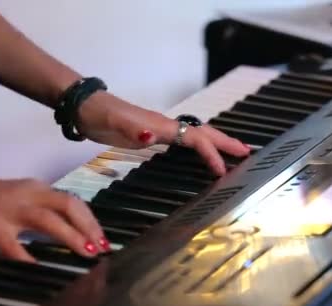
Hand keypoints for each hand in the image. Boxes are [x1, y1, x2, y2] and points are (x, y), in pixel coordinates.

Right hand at [0, 175, 106, 261]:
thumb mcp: (15, 200)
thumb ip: (39, 211)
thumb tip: (68, 231)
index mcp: (34, 188)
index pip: (71, 201)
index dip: (91, 220)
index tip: (102, 238)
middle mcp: (26, 194)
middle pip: (68, 205)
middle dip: (89, 227)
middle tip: (101, 247)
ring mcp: (8, 210)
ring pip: (49, 221)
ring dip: (71, 238)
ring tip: (86, 252)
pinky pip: (16, 247)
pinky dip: (31, 260)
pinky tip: (41, 270)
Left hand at [76, 91, 250, 175]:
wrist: (83, 107)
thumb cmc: (98, 115)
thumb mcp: (112, 123)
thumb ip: (132, 129)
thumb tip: (153, 135)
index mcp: (160, 125)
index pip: (195, 138)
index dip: (210, 153)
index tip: (221, 171)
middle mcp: (164, 125)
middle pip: (202, 132)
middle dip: (225, 143)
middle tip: (247, 153)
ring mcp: (158, 129)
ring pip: (194, 135)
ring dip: (215, 143)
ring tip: (232, 153)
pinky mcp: (150, 134)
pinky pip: (182, 140)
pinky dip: (197, 146)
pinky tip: (197, 153)